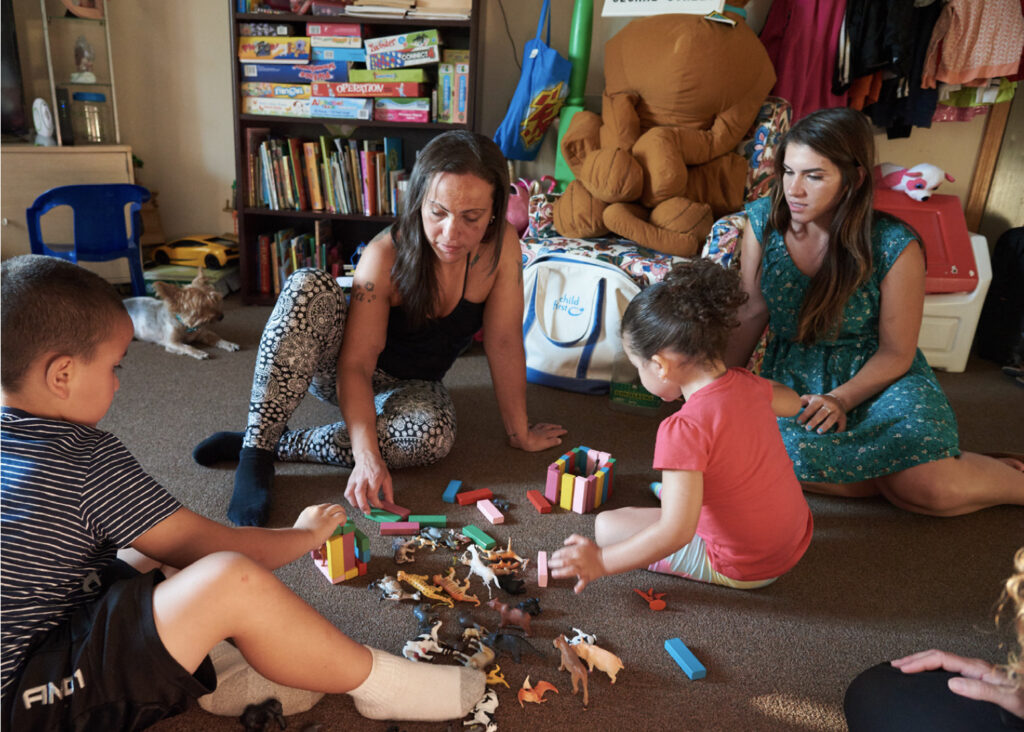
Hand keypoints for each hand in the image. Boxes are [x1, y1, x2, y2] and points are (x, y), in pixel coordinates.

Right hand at [293, 503, 347, 550]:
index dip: (325, 513)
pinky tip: (342, 524)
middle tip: (337, 517)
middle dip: (334, 510)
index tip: (327, 518)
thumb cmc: (299, 537)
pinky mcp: (331, 520)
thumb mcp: (302, 528)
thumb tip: (311, 534)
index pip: (320, 508)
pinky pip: (342, 515)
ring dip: (341, 512)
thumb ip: (307, 527)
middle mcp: (317, 510)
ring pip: (337, 507)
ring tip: (342, 519)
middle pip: (329, 505)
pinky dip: (344, 518)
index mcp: (309, 511)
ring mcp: (325, 514)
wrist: (300, 539)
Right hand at [344, 452, 393, 513]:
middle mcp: (363, 478)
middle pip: (360, 494)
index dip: (376, 503)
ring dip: (355, 504)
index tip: (380, 506)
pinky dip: (350, 499)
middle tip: (368, 512)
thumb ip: (388, 492)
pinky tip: (356, 502)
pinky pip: (347, 492)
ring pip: (351, 494)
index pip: (373, 494)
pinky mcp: (350, 481)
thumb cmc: (377, 466)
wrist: (367, 456)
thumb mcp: (387, 478)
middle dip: (363, 505)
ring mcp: (355, 479)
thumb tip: (390, 504)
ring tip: (361, 508)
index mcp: (374, 477)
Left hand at [508, 422, 565, 451]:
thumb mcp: (545, 444)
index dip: (560, 432)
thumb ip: (552, 442)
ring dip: (547, 425)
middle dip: (555, 427)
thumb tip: (559, 440)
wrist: (521, 439)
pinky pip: (531, 426)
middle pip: (549, 427)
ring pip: (542, 425)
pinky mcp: (527, 430)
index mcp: (546, 434)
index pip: (555, 432)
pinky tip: (532, 425)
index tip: (565, 431)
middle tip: (560, 426)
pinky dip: (533, 425)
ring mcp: (534, 429)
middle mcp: (541, 431)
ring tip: (549, 425)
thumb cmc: (533, 443)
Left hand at [548, 534, 606, 593]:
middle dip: (554, 564)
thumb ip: (574, 538)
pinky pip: (583, 582)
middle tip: (549, 565)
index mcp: (577, 550)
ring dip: (560, 573)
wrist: (606, 559)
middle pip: (563, 562)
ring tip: (554, 574)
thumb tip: (565, 542)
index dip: (555, 555)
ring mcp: (583, 569)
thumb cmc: (594, 551)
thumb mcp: (584, 540)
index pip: (562, 552)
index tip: (552, 557)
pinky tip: (575, 590)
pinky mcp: (587, 576)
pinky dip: (579, 587)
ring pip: (569, 571)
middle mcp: (578, 560)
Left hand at [797, 393, 846, 433]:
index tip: (799, 422)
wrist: (837, 400)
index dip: (805, 415)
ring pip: (832, 419)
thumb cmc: (818, 401)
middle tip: (807, 428)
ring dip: (826, 426)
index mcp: (819, 399)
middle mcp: (829, 405)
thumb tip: (789, 408)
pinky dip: (839, 430)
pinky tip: (833, 435)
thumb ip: (800, 402)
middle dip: (814, 421)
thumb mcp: (809, 398)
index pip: (811, 407)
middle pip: (822, 413)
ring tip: (819, 432)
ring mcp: (837, 411)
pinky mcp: (843, 418)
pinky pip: (842, 425)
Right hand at [891, 649, 1023, 718]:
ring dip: (920, 661)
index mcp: (977, 668)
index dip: (919, 662)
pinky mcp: (977, 678)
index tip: (903, 669)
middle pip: (936, 655)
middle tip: (894, 665)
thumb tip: (952, 683)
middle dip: (913, 658)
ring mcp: (976, 671)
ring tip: (905, 666)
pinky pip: (946, 668)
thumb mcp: (1006, 698)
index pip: (940, 658)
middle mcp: (975, 667)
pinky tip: (927, 675)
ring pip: (941, 660)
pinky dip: (930, 668)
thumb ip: (980, 690)